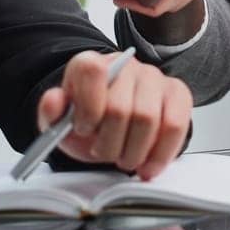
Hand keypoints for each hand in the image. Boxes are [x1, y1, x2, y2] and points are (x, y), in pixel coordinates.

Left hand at [36, 50, 192, 179]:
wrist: (111, 127)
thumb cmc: (87, 123)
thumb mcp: (60, 122)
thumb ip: (51, 112)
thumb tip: (54, 101)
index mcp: (92, 64)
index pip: (92, 71)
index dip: (88, 107)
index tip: (85, 130)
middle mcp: (125, 64)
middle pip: (120, 107)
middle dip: (109, 143)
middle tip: (104, 154)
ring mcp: (155, 77)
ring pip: (149, 119)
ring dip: (133, 152)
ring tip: (124, 160)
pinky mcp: (178, 94)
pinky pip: (176, 125)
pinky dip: (160, 154)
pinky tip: (147, 165)